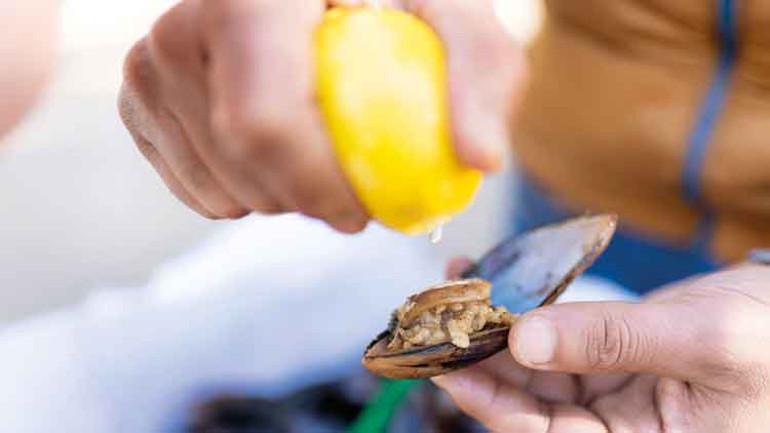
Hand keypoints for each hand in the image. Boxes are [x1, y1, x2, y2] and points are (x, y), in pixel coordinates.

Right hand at [118, 0, 522, 230]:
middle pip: (241, 163)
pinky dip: (247, 193)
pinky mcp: (140, 101)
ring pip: (219, 187)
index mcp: (248, 2)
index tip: (368, 209)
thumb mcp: (452, 15)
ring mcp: (149, 66)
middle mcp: (180, 29)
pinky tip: (276, 153)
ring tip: (318, 154)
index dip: (317, 187)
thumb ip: (479, 73)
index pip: (262, 123)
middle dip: (309, 200)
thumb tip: (480, 157)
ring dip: (283, 199)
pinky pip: (197, 188)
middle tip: (355, 189)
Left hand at [433, 259, 769, 431]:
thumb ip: (613, 340)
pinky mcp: (605, 359)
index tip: (448, 364)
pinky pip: (553, 341)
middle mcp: (617, 430)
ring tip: (459, 285)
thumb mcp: (702, 340)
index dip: (491, 404)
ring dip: (494, 330)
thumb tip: (524, 339)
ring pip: (533, 370)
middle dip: (482, 361)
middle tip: (440, 317)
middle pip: (528, 404)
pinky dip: (523, 313)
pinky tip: (495, 280)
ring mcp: (608, 393)